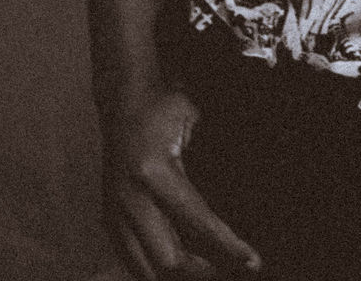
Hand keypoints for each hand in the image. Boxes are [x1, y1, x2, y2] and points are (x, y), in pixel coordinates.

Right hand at [101, 86, 260, 278]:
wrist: (122, 98)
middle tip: (232, 269)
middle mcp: (131, 199)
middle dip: (203, 271)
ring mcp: (115, 212)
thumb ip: (212, 157)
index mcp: (155, 173)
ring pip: (144, 268)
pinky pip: (130, 258)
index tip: (252, 260)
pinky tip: (177, 267)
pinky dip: (153, 268)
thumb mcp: (194, 121)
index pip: (197, 221)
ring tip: (208, 270)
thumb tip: (245, 193)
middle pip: (168, 259)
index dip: (227, 246)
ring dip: (177, 275)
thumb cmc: (163, 105)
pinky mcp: (109, 217)